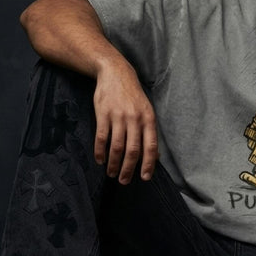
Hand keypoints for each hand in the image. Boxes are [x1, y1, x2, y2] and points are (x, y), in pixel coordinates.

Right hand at [92, 63, 157, 183]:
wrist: (116, 74)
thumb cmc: (133, 96)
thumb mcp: (147, 111)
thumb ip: (150, 132)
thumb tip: (155, 156)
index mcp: (149, 119)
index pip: (150, 146)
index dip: (148, 164)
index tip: (144, 178)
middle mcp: (135, 119)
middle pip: (133, 150)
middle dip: (128, 168)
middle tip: (124, 181)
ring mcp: (118, 117)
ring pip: (116, 146)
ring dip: (113, 163)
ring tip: (111, 174)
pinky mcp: (103, 114)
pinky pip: (101, 137)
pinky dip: (100, 151)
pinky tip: (100, 160)